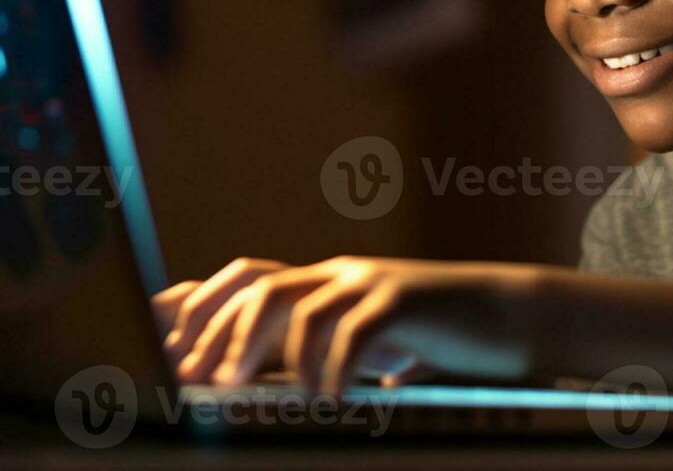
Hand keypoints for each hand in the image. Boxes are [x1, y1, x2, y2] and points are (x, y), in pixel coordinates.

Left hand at [151, 256, 545, 394]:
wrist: (510, 316)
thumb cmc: (441, 337)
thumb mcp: (376, 348)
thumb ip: (335, 357)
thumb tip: (295, 392)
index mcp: (328, 283)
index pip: (249, 278)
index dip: (202, 301)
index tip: (162, 334)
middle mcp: (340, 275)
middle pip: (259, 284)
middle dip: (219, 329)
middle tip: (199, 377)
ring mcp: (371, 283)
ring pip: (298, 301)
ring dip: (268, 349)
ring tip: (252, 388)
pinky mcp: (405, 301)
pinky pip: (356, 329)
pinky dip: (337, 367)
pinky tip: (334, 399)